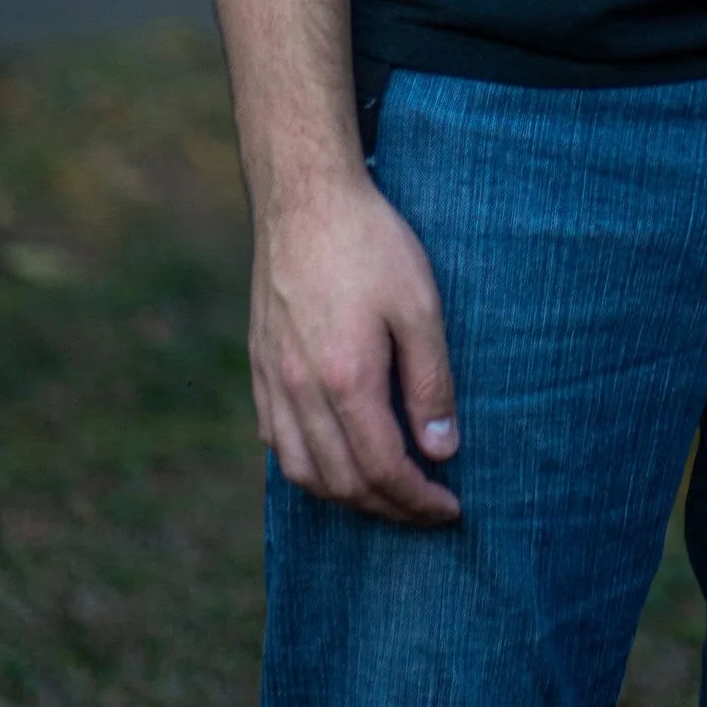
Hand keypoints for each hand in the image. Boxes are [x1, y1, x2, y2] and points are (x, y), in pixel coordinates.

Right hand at [249, 167, 461, 525]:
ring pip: (302, 471)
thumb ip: (431, 382)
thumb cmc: (370, 243)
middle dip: (387, 508)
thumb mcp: (420, 305)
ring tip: (385, 493)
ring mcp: (271, 381)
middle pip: (341, 483)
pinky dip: (308, 467)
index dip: (417, 501)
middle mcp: (299, 391)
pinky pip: (275, 440)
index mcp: (345, 380)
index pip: (382, 470)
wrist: (305, 197)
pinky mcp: (258, 366)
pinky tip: (334, 458)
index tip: (448, 510)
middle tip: (425, 509)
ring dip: (345, 495)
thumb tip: (442, 450)